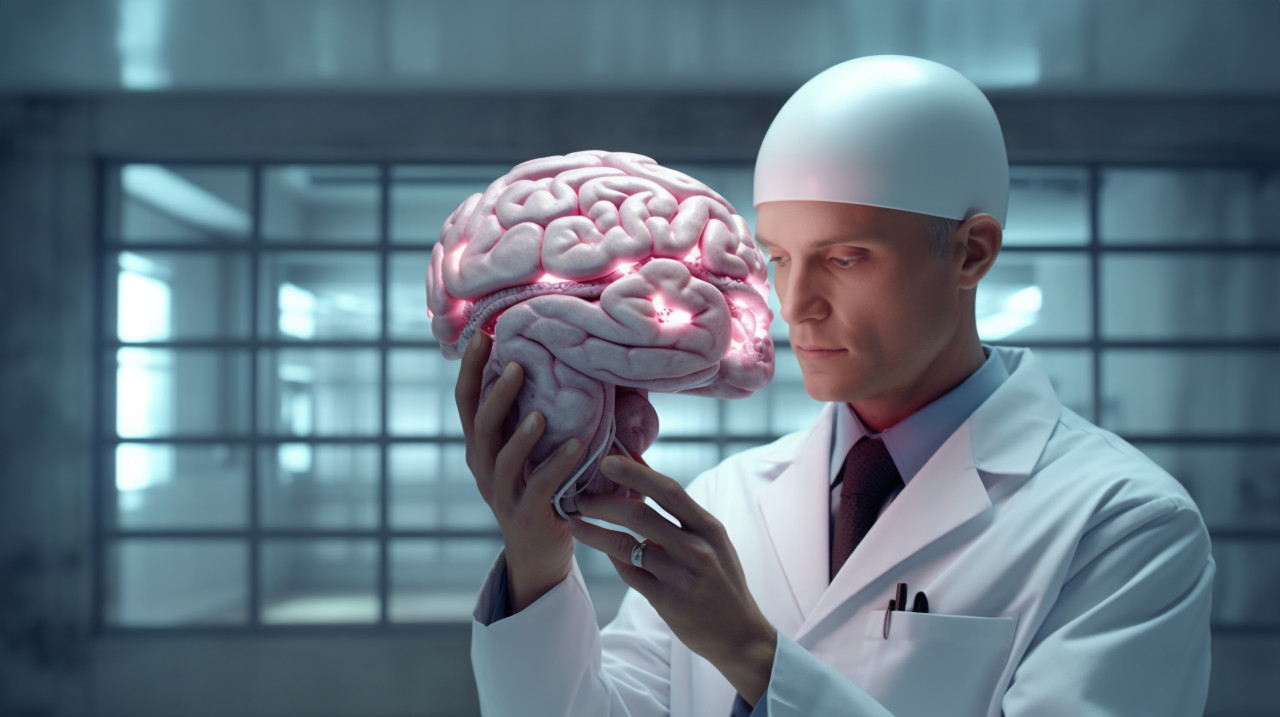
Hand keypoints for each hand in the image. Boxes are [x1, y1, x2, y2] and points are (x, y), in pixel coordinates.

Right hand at [455, 331, 587, 612]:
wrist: (538, 553)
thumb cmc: (539, 488)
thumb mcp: (525, 450)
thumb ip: (527, 413)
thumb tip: (550, 359)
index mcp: (480, 445)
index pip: (467, 400)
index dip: (472, 368)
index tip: (484, 333)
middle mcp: (483, 466)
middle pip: (480, 426)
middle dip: (497, 394)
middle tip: (517, 364)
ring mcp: (501, 493)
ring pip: (503, 459)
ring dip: (521, 435)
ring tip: (539, 413)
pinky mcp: (525, 515)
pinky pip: (539, 488)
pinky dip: (556, 466)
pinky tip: (576, 446)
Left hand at [568, 456, 776, 705]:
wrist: (739, 632)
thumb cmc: (721, 578)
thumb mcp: (712, 540)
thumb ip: (681, 512)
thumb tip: (643, 471)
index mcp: (709, 528)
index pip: (669, 491)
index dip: (636, 474)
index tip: (608, 461)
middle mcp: (696, 550)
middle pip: (640, 516)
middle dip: (604, 503)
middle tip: (580, 496)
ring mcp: (680, 578)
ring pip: (626, 546)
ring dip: (595, 532)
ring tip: (574, 521)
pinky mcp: (667, 602)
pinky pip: (629, 574)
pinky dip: (612, 558)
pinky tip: (601, 548)